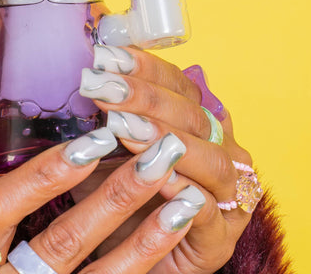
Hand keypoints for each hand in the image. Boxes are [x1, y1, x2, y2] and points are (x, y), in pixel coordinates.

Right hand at [0, 127, 205, 273]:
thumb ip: (0, 194)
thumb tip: (50, 123)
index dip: (42, 175)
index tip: (93, 141)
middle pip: (62, 243)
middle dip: (116, 196)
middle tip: (158, 153)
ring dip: (147, 233)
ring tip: (184, 194)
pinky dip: (150, 259)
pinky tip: (177, 229)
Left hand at [75, 21, 256, 273]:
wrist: (125, 262)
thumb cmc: (114, 197)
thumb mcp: (105, 148)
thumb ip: (106, 114)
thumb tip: (82, 70)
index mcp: (199, 122)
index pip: (179, 84)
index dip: (145, 68)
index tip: (107, 57)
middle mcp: (221, 152)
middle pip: (193, 116)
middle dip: (145, 99)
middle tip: (103, 88)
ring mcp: (227, 197)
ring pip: (210, 160)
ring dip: (165, 140)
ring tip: (124, 128)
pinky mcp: (219, 240)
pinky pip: (207, 210)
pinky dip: (181, 190)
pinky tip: (156, 176)